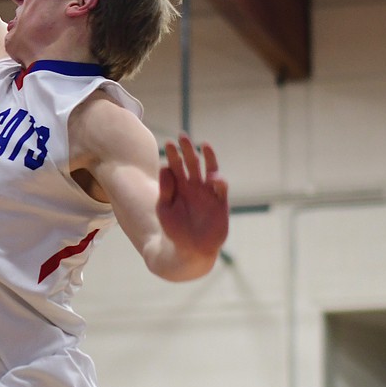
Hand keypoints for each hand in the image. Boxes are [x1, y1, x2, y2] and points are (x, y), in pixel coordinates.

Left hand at [157, 134, 228, 260]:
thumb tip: (164, 167)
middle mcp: (194, 187)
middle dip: (188, 150)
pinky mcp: (220, 204)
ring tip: (204, 146)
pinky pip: (221, 190)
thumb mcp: (164, 208)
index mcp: (179, 187)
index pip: (176, 166)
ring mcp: (208, 194)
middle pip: (193, 164)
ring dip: (208, 159)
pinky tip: (213, 177)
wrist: (188, 250)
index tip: (169, 142)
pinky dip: (219, 182)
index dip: (174, 154)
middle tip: (183, 136)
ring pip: (210, 171)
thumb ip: (165, 189)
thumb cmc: (173, 229)